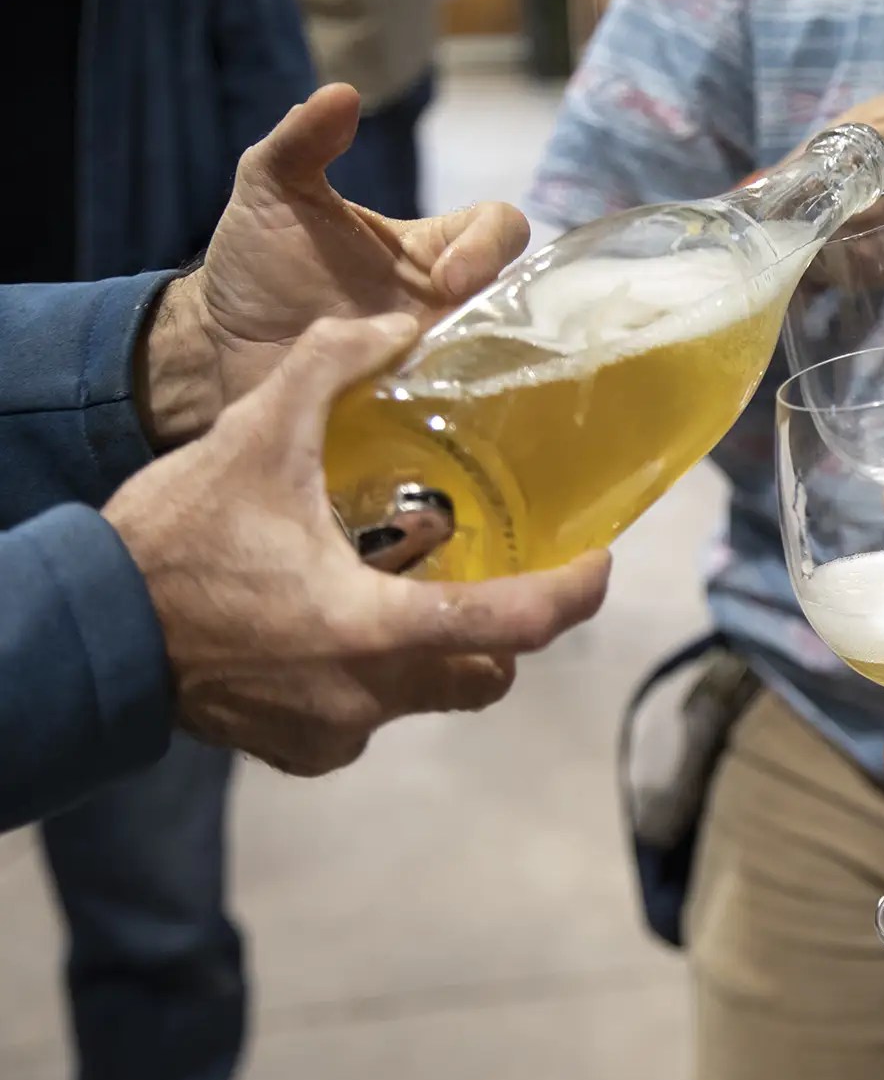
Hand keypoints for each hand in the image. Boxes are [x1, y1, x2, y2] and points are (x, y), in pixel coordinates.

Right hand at [105, 315, 609, 775]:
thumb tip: (397, 326)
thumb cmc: (175, 542)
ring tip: (391, 586)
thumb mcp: (254, 435)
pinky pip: (372, 714)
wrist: (90, 632)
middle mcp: (369, 698)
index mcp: (372, 627)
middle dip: (500, 628)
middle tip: (485, 572)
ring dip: (432, 644)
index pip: (513, 625)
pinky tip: (329, 626)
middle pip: (486, 675)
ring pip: (431, 696)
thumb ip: (331, 366)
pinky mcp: (306, 753)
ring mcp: (337, 735)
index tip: (597, 562)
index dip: (574, 594)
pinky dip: (375, 673)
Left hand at [138, 83, 529, 448]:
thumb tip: (342, 92)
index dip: (492, 245)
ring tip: (425, 373)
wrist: (219, 344)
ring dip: (469, 366)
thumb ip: (302, 142)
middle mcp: (440, 308)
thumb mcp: (270, 189)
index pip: (501, 230)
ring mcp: (428, 361)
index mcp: (427, 251)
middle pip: (513, 303)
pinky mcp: (407, 410)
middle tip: (437, 327)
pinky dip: (439, 410)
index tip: (446, 275)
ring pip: (489, 364)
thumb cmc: (256, 263)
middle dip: (491, 313)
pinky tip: (406, 409)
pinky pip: (448, 413)